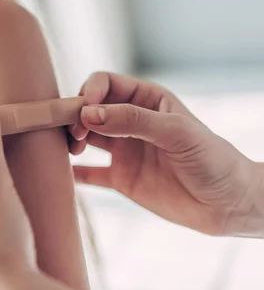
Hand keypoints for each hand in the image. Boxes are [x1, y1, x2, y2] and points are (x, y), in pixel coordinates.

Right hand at [69, 72, 263, 236]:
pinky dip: (74, 173)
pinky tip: (61, 174)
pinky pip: (90, 174)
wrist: (229, 205)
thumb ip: (132, 120)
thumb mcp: (175, 132)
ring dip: (71, 139)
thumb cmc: (212, 159)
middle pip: (89, 108)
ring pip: (85, 137)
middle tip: (74, 133)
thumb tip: (89, 113)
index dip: (90, 91)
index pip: (107, 84)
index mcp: (146, 100)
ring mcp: (124, 150)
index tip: (83, 108)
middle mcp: (130, 122)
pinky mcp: (121, 178)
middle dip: (75, 115)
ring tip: (70, 150)